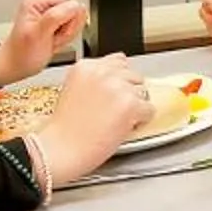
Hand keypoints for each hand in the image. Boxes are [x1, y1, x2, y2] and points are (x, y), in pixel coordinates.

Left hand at [0, 0, 85, 82]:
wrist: (16, 65)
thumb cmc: (21, 53)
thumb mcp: (37, 34)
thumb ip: (56, 16)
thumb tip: (75, 5)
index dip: (70, 18)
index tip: (57, 31)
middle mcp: (44, 1)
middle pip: (76, 8)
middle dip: (69, 27)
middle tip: (53, 37)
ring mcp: (50, 10)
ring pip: (76, 17)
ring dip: (68, 33)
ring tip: (52, 40)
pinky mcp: (56, 19)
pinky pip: (73, 25)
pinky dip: (67, 36)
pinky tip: (54, 40)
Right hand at [32, 53, 151, 186]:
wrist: (61, 149)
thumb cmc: (65, 129)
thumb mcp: (74, 90)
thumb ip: (95, 79)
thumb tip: (119, 77)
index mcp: (86, 66)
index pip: (118, 61)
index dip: (118, 81)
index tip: (112, 94)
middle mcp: (102, 72)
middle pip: (133, 75)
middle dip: (128, 92)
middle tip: (113, 111)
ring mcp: (117, 87)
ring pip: (143, 91)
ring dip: (135, 106)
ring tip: (116, 120)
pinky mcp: (130, 104)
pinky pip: (150, 110)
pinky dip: (142, 121)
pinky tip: (123, 128)